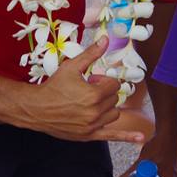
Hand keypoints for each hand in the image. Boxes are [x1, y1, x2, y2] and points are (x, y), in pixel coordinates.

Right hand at [22, 37, 145, 143]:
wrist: (36, 108)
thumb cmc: (53, 87)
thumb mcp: (71, 67)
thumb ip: (91, 54)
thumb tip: (105, 39)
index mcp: (94, 95)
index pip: (114, 85)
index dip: (103, 80)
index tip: (90, 80)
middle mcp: (95, 112)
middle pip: (114, 99)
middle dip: (104, 92)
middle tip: (86, 90)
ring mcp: (93, 125)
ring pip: (114, 114)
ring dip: (107, 107)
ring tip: (90, 103)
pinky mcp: (89, 135)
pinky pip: (113, 136)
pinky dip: (127, 136)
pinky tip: (141, 137)